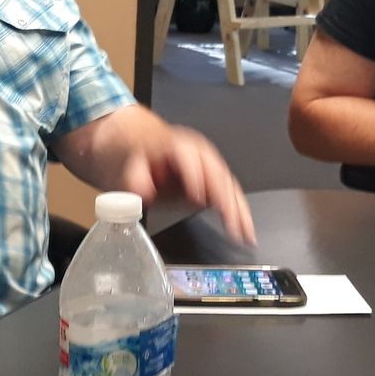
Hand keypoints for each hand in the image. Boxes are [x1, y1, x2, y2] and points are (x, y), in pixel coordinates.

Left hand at [116, 122, 256, 245]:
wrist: (144, 143)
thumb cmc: (139, 154)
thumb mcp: (128, 163)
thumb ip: (135, 177)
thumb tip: (144, 191)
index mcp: (177, 145)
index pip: (190, 159)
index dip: (195, 177)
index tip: (198, 197)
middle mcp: (198, 151)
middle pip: (217, 173)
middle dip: (226, 199)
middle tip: (232, 224)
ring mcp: (209, 163)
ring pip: (229, 184)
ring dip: (239, 208)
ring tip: (246, 233)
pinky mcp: (215, 176)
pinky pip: (231, 191)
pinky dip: (239, 209)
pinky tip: (245, 227)